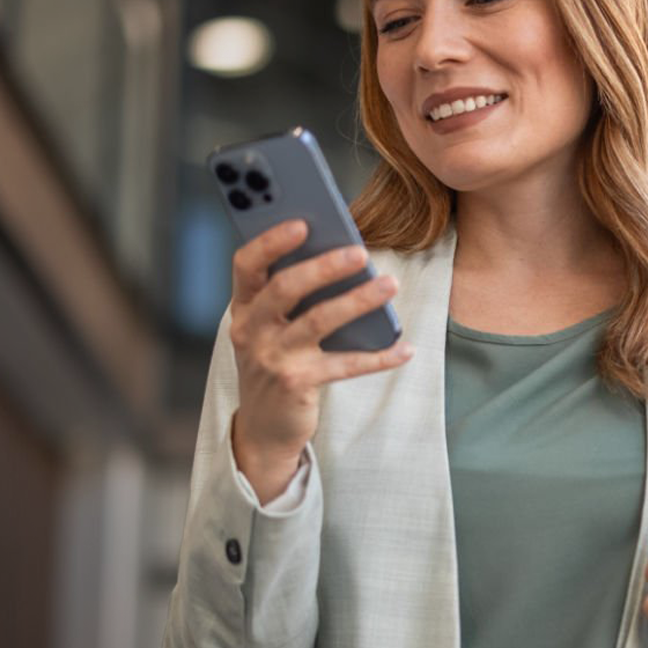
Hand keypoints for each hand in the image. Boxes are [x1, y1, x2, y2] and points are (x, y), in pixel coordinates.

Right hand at [226, 220, 412, 498]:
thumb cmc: (275, 361)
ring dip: (357, 301)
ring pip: (317, 321)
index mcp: (243, 307)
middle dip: (323, 267)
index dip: (271, 241)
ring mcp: (272, 359)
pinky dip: (378, 357)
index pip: (246, 264)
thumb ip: (290, 293)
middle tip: (360, 253)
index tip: (303, 221)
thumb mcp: (269, 326)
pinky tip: (405, 348)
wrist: (264, 426)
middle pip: (284, 288)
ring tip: (391, 285)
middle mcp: (250, 330)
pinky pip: (344, 366)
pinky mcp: (296, 385)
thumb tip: (341, 252)